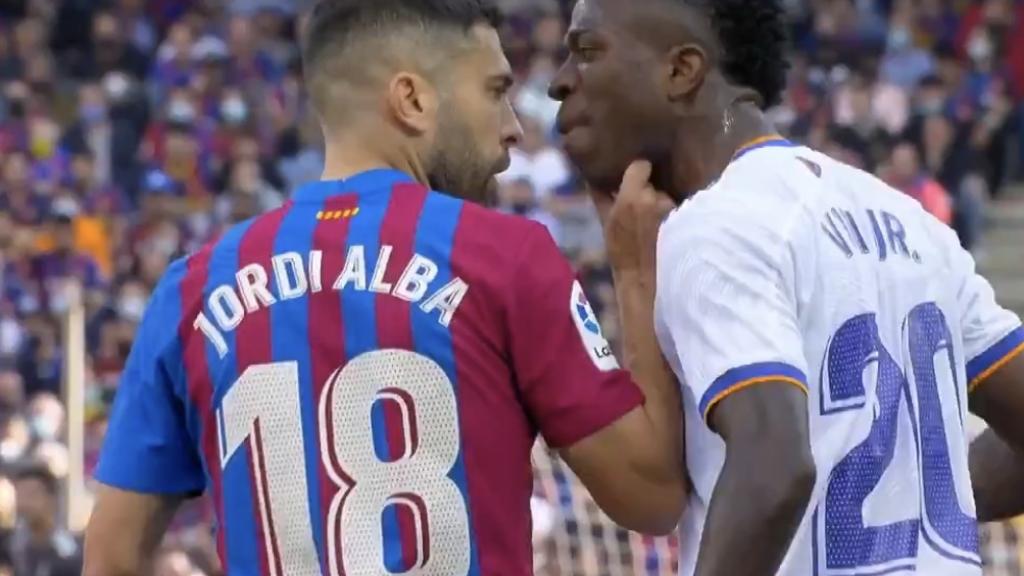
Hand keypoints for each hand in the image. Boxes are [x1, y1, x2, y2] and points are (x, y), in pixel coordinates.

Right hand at [603, 160, 675, 277]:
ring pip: (667, 196)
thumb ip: (601, 197)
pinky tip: (670, 225)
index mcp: (632, 197)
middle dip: (649, 191)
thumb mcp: (605, 224)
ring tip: (658, 220)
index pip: (640, 166)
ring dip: (663, 204)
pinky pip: (680, 206)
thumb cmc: (621, 253)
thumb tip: (592, 177)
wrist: (645, 280)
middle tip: (644, 207)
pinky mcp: (688, 218)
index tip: (636, 179)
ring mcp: (674, 209)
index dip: (638, 172)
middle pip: (654, 182)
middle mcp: (656, 198)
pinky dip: (675, 212)